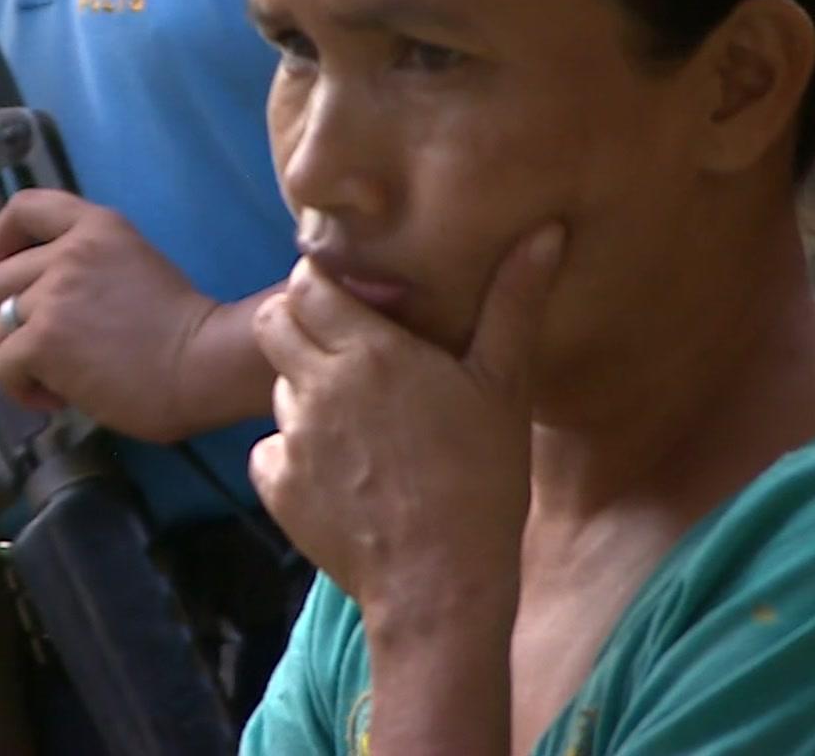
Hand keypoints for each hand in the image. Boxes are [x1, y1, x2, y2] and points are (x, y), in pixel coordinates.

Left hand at [0, 189, 217, 440]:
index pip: (24, 207)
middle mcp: (68, 252)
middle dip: (11, 316)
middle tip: (45, 345)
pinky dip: (21, 389)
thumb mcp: (135, 266)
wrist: (206, 362)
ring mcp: (53, 295)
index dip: (2, 239)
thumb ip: (90, 268)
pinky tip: (58, 399)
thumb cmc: (186, 330)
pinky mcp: (43, 340)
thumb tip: (46, 304)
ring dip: (19, 358)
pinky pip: (2, 366)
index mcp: (96, 227)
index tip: (6, 266)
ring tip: (60, 379)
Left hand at [247, 224, 563, 618]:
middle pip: (274, 325)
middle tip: (345, 349)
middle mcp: (318, 387)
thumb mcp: (503, 386)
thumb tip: (544, 231)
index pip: (305, 285)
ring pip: (278, 388)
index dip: (320, 284)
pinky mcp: (276, 485)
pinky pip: (271, 449)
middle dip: (300, 326)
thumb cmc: (482, 481)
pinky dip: (296, 454)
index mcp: (370, 352)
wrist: (441, 584)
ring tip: (359, 421)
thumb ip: (513, 303)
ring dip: (306, 392)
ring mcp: (292, 438)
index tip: (348, 297)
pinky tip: (342, 473)